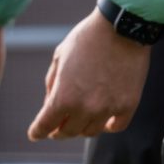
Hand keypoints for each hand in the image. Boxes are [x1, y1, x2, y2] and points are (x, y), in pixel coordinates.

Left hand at [28, 9, 150, 140]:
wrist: (121, 28)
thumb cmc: (86, 39)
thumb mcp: (59, 57)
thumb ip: (52, 83)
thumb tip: (50, 103)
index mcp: (63, 96)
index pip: (45, 125)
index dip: (38, 132)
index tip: (35, 134)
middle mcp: (85, 108)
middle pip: (68, 132)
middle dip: (59, 131)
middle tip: (57, 128)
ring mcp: (108, 108)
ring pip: (91, 131)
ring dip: (82, 127)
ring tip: (79, 119)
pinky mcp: (128, 105)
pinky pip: (116, 126)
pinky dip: (108, 126)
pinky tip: (104, 121)